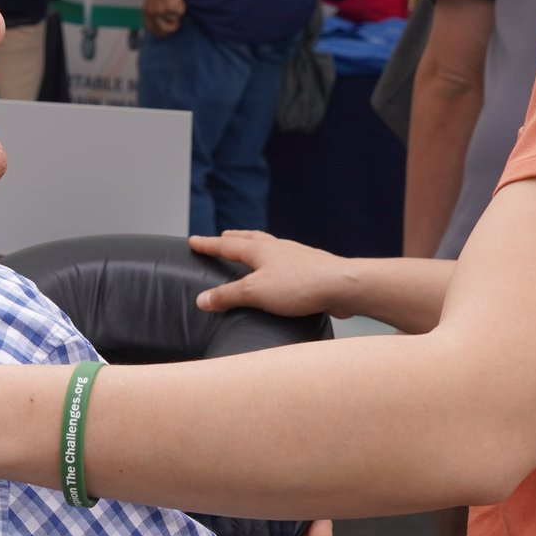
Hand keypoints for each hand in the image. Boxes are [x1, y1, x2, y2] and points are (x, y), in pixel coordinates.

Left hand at [143, 0, 184, 35]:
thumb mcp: (150, 0)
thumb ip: (152, 11)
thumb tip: (159, 23)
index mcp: (146, 11)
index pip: (151, 28)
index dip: (158, 33)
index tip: (164, 35)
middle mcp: (153, 12)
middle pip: (164, 29)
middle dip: (172, 28)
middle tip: (177, 25)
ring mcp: (162, 10)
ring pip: (174, 20)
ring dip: (177, 13)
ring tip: (175, 2)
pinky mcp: (172, 7)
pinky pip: (180, 13)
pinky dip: (182, 6)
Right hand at [190, 229, 353, 318]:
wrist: (342, 285)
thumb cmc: (298, 286)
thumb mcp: (255, 292)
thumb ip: (227, 296)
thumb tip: (201, 299)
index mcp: (260, 250)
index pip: (227, 245)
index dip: (209, 244)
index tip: (193, 240)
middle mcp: (278, 248)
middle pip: (250, 238)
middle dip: (234, 238)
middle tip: (223, 235)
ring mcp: (297, 256)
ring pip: (271, 247)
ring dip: (257, 247)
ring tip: (253, 250)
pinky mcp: (312, 268)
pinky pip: (287, 261)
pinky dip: (277, 261)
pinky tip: (282, 271)